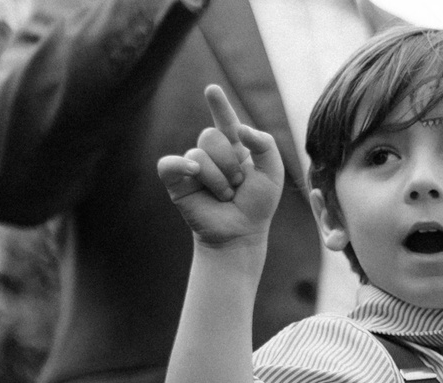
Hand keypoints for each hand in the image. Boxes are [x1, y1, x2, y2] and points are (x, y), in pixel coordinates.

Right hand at [155, 85, 283, 249]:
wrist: (241, 232)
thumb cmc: (257, 204)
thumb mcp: (272, 173)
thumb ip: (265, 144)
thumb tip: (239, 128)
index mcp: (235, 148)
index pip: (225, 121)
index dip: (219, 105)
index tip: (212, 90)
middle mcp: (212, 153)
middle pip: (211, 136)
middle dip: (230, 164)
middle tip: (238, 185)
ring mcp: (193, 166)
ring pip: (198, 155)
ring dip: (218, 179)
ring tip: (226, 195)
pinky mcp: (176, 180)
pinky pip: (169, 163)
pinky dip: (181, 167)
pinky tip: (194, 175)